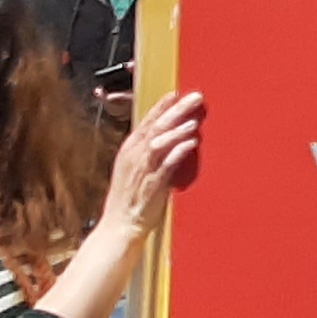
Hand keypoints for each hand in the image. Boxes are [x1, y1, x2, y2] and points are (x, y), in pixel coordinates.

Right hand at [103, 90, 204, 237]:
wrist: (120, 224)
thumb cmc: (131, 196)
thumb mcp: (135, 167)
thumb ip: (150, 150)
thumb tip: (167, 134)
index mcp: (130, 149)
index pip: (147, 122)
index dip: (162, 106)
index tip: (176, 92)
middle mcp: (135, 156)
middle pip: (157, 127)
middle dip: (176, 110)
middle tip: (195, 97)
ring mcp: (143, 170)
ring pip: (160, 144)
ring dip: (177, 131)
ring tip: (194, 120)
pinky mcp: (153, 185)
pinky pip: (166, 165)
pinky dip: (178, 153)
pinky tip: (191, 143)